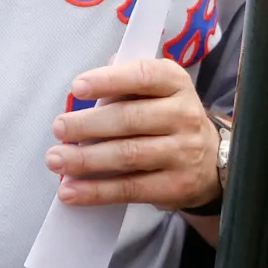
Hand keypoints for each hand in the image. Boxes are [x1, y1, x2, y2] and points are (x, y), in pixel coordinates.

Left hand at [45, 58, 220, 211]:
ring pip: (128, 155)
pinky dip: (96, 191)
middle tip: (59, 128)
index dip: (108, 80)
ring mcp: (183, 152)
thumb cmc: (165, 117)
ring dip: (86, 159)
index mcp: (174, 82)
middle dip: (87, 124)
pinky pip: (131, 189)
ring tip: (57, 159)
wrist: (210, 159)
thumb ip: (122, 82)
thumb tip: (85, 84)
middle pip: (129, 119)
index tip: (77, 87)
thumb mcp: (154, 90)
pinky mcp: (176, 186)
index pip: (142, 76)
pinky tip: (71, 191)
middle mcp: (184, 115)